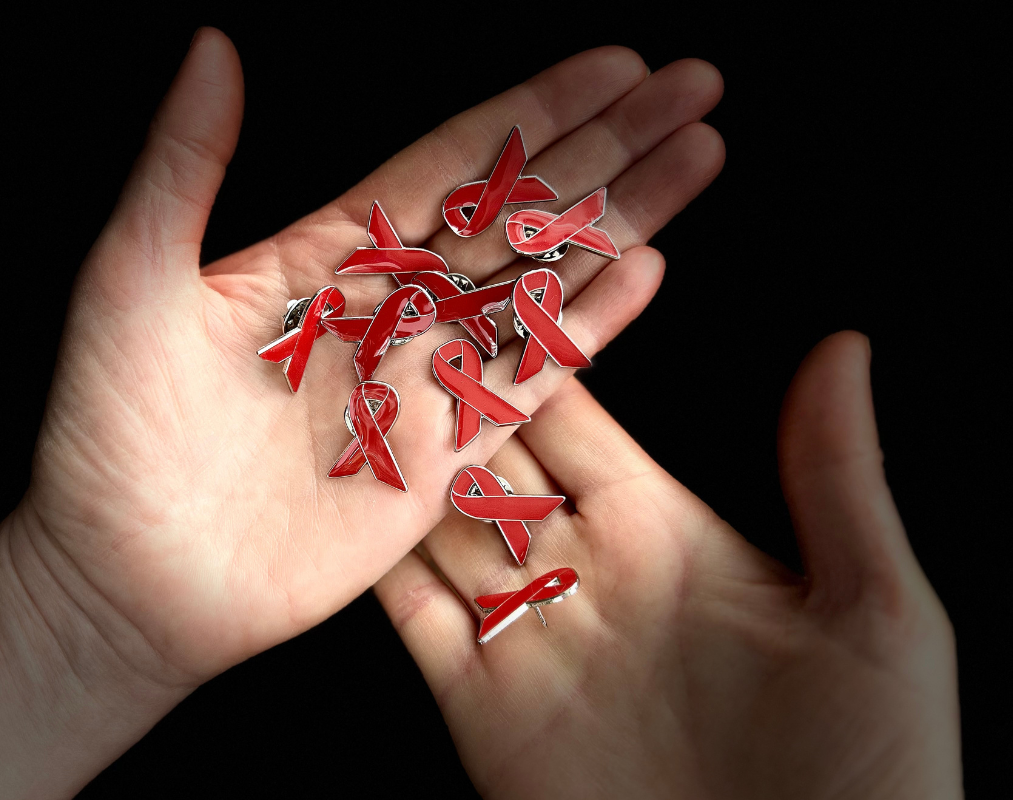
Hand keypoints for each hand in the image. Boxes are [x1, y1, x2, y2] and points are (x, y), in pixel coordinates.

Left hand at [13, 28, 725, 683]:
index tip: (615, 63)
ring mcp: (423, 380)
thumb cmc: (110, 430)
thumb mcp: (133, 277)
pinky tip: (647, 272)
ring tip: (699, 158)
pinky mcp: (444, 457)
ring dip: (624, 219)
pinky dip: (591, 327)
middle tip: (693, 87)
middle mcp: (391, 306)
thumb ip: (185, 163)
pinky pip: (531, 379)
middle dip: (609, 146)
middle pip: (523, 209)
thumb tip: (211, 44)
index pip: (455, 161)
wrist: (127, 574)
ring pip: (544, 282)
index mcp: (328, 253)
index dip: (537, 109)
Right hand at [375, 334, 960, 797]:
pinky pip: (411, 618)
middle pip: (492, 459)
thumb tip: (843, 347)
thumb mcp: (871, 611)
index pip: (576, 419)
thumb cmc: (866, 766)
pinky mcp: (480, 703)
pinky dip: (372, 567)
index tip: (483, 285)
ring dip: (395, 468)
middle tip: (386, 323)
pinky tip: (338, 512)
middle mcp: (582, 570)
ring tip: (340, 396)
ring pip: (438, 527)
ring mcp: (526, 635)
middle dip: (442, 397)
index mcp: (663, 530)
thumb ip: (835, 476)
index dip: (532, 353)